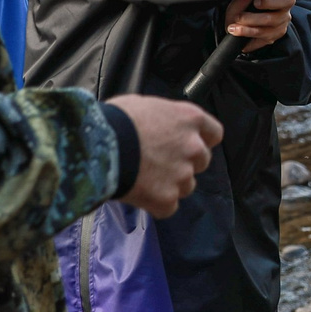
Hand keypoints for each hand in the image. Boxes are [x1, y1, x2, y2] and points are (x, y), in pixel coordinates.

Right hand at [109, 95, 222, 217]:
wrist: (96, 146)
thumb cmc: (114, 120)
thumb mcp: (143, 105)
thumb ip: (162, 118)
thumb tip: (158, 124)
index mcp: (190, 119)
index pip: (214, 133)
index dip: (202, 139)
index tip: (190, 143)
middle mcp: (193, 147)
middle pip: (201, 161)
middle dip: (184, 163)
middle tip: (159, 162)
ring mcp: (182, 175)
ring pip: (186, 186)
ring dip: (171, 184)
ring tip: (144, 178)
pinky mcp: (167, 199)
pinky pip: (168, 207)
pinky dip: (156, 204)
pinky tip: (138, 193)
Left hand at [224, 0, 306, 50]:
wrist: (234, 25)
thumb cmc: (242, 5)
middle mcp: (286, 5)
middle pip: (288, 1)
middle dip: (269, 1)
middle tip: (255, 2)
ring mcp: (282, 21)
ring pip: (271, 20)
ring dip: (251, 20)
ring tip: (237, 19)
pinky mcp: (274, 36)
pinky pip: (264, 35)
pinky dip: (247, 32)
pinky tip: (236, 30)